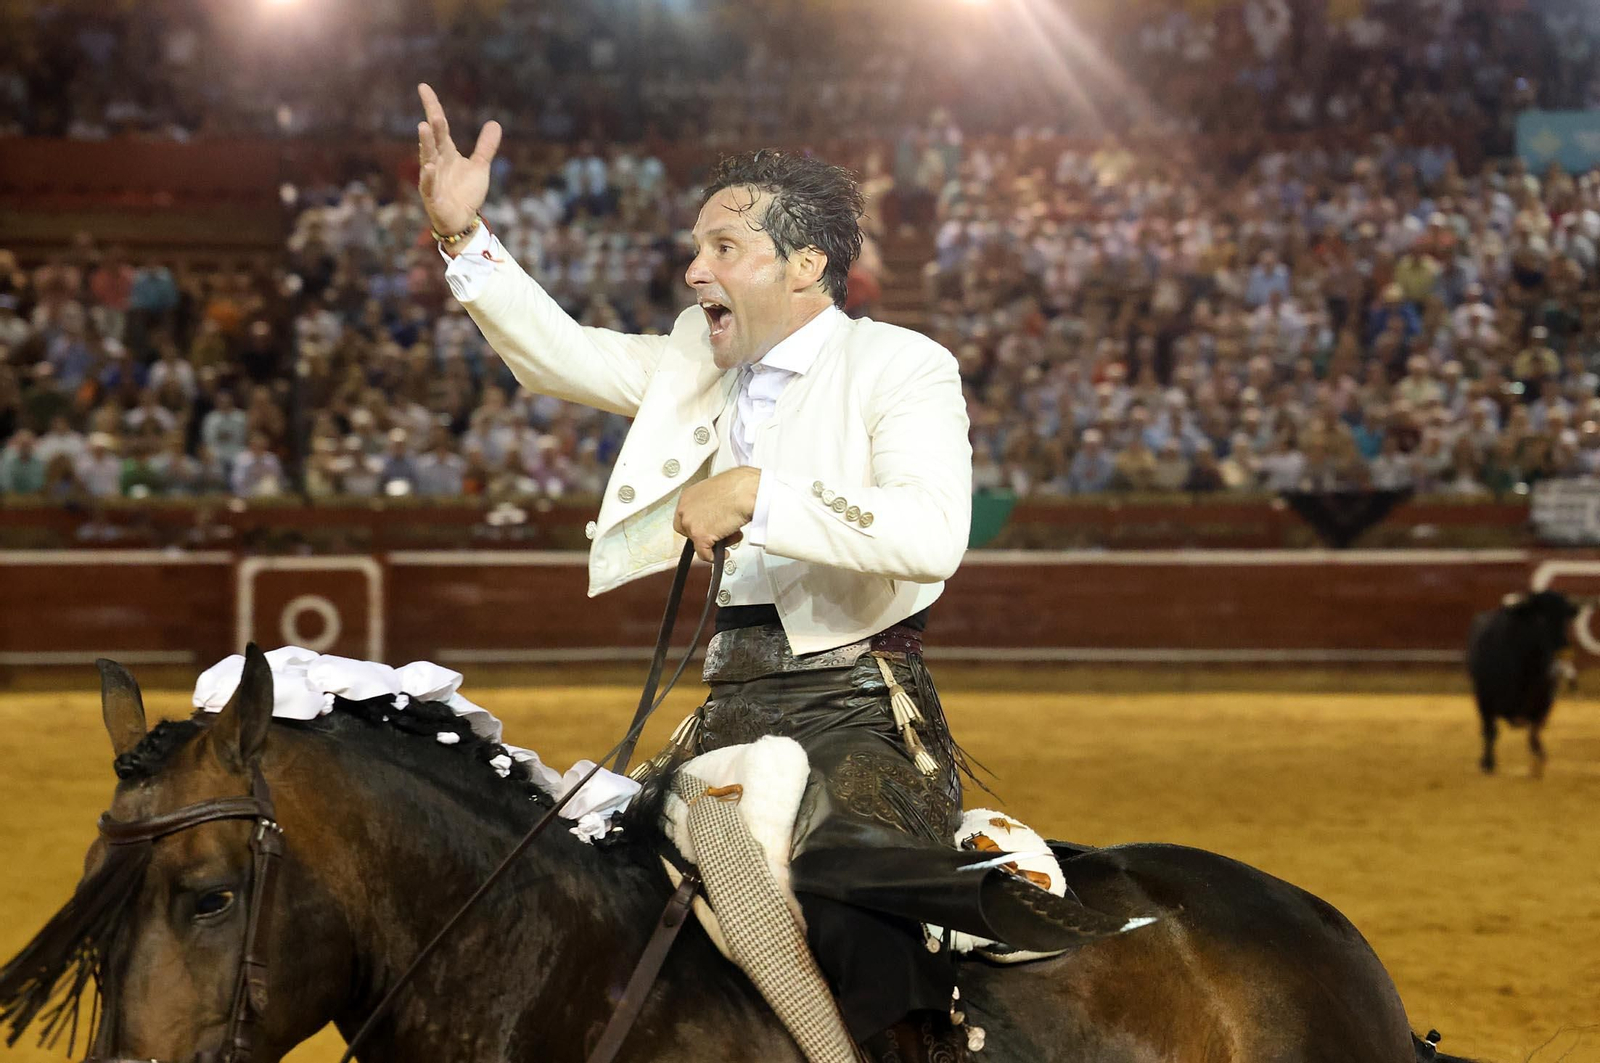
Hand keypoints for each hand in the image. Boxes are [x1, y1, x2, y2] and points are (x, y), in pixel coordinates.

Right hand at [417, 83, 501, 237]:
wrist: (461, 220)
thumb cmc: (466, 192)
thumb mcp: (480, 167)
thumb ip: (485, 147)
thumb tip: (495, 123)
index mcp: (446, 152)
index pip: (439, 126)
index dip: (431, 106)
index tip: (423, 87)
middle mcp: (436, 161)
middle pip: (434, 140)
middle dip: (434, 128)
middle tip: (435, 114)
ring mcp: (431, 178)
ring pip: (427, 158)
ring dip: (425, 144)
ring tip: (424, 128)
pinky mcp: (431, 196)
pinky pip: (428, 185)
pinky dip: (428, 176)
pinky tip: (429, 166)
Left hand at [674, 467, 759, 562]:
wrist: (745, 491)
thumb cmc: (739, 487)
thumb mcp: (717, 492)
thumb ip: (710, 504)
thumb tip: (713, 515)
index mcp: (688, 496)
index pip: (683, 516)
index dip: (695, 524)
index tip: (705, 527)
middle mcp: (685, 509)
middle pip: (687, 531)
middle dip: (703, 534)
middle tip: (716, 535)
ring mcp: (691, 523)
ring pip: (697, 543)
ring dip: (714, 543)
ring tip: (729, 536)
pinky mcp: (700, 536)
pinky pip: (704, 554)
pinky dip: (714, 557)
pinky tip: (723, 553)